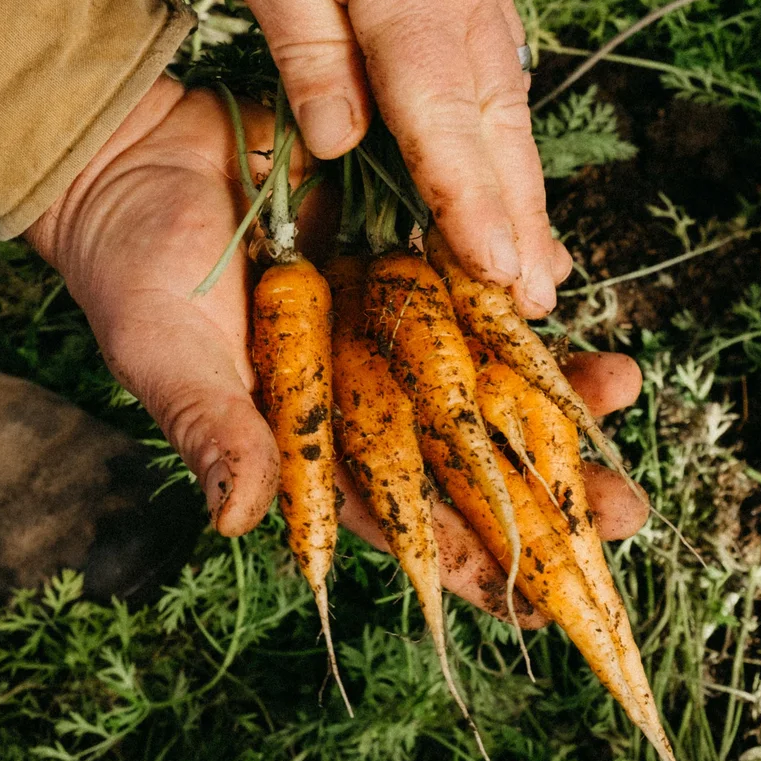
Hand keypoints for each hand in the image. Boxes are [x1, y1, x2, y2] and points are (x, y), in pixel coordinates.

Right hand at [27, 78, 648, 610]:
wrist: (134, 155)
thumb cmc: (130, 271)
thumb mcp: (165, 354)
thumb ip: (213, 429)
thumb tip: (239, 519)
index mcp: (306, 435)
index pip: (397, 518)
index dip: (466, 563)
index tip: (540, 604)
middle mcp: (357, 384)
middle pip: (464, 451)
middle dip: (549, 486)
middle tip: (630, 511)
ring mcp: (380, 314)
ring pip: (483, 365)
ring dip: (554, 383)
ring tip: (625, 384)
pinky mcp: (394, 241)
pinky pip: (468, 269)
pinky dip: (512, 282)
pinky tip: (563, 287)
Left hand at [189, 0, 571, 315]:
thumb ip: (307, 48)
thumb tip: (341, 142)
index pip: (449, 123)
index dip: (476, 210)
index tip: (509, 283)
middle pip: (498, 122)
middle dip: (521, 216)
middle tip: (542, 303)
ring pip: (504, 93)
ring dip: (519, 177)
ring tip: (535, 258)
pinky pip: (491, 55)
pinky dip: (497, 119)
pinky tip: (496, 158)